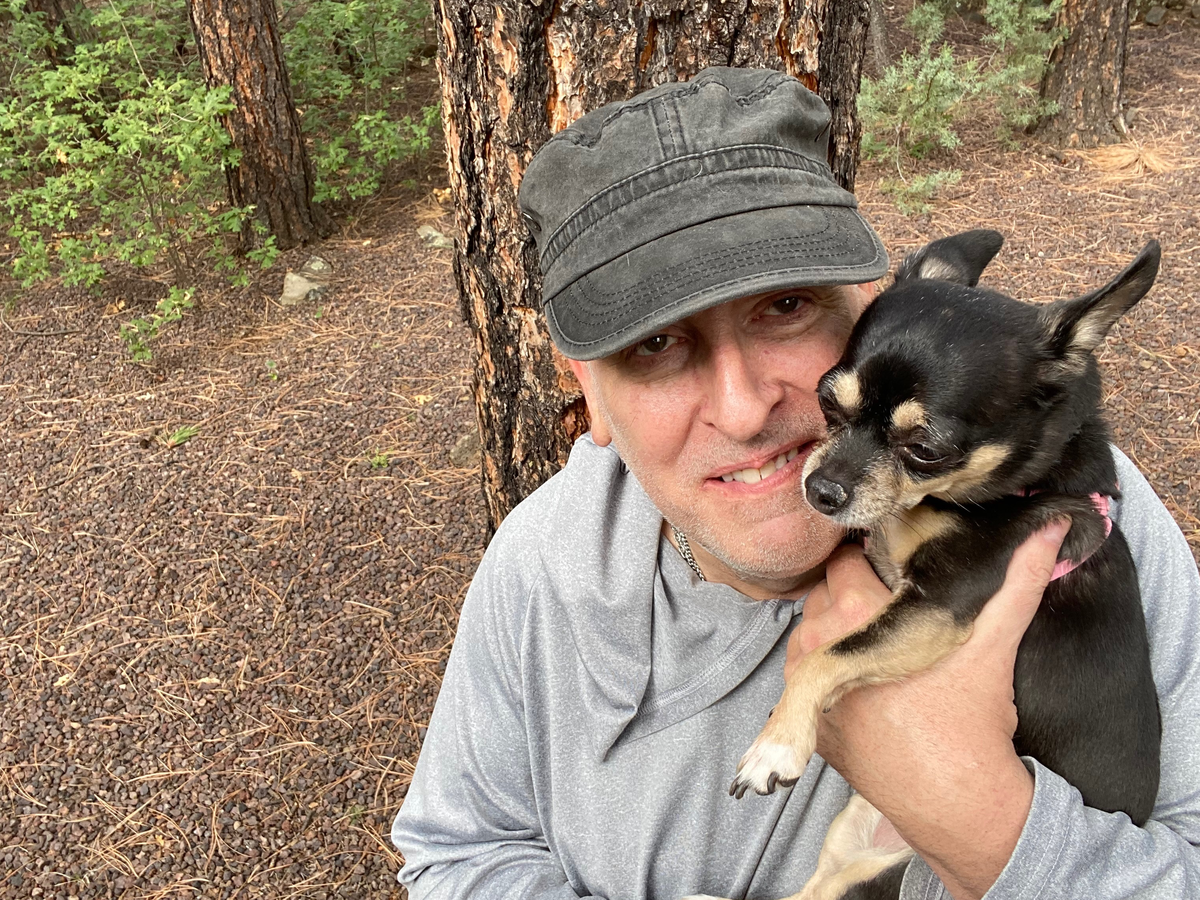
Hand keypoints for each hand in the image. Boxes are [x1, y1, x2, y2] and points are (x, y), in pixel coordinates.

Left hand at [789, 520, 1070, 899]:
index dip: (872, 563)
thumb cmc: (970, 720)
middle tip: (890, 616)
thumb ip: (1019, 578)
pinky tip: (863, 681)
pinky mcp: (806, 716)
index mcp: (855, 612)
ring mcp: (804, 682)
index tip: (894, 577)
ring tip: (878, 649)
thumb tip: (1049, 526)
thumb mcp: (993, 642)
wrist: (955, 799)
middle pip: (825, 594)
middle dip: (853, 597)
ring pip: (810, 631)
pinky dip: (826, 672)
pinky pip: (803, 674)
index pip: (845, 560)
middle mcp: (818, 642)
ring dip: (836, 633)